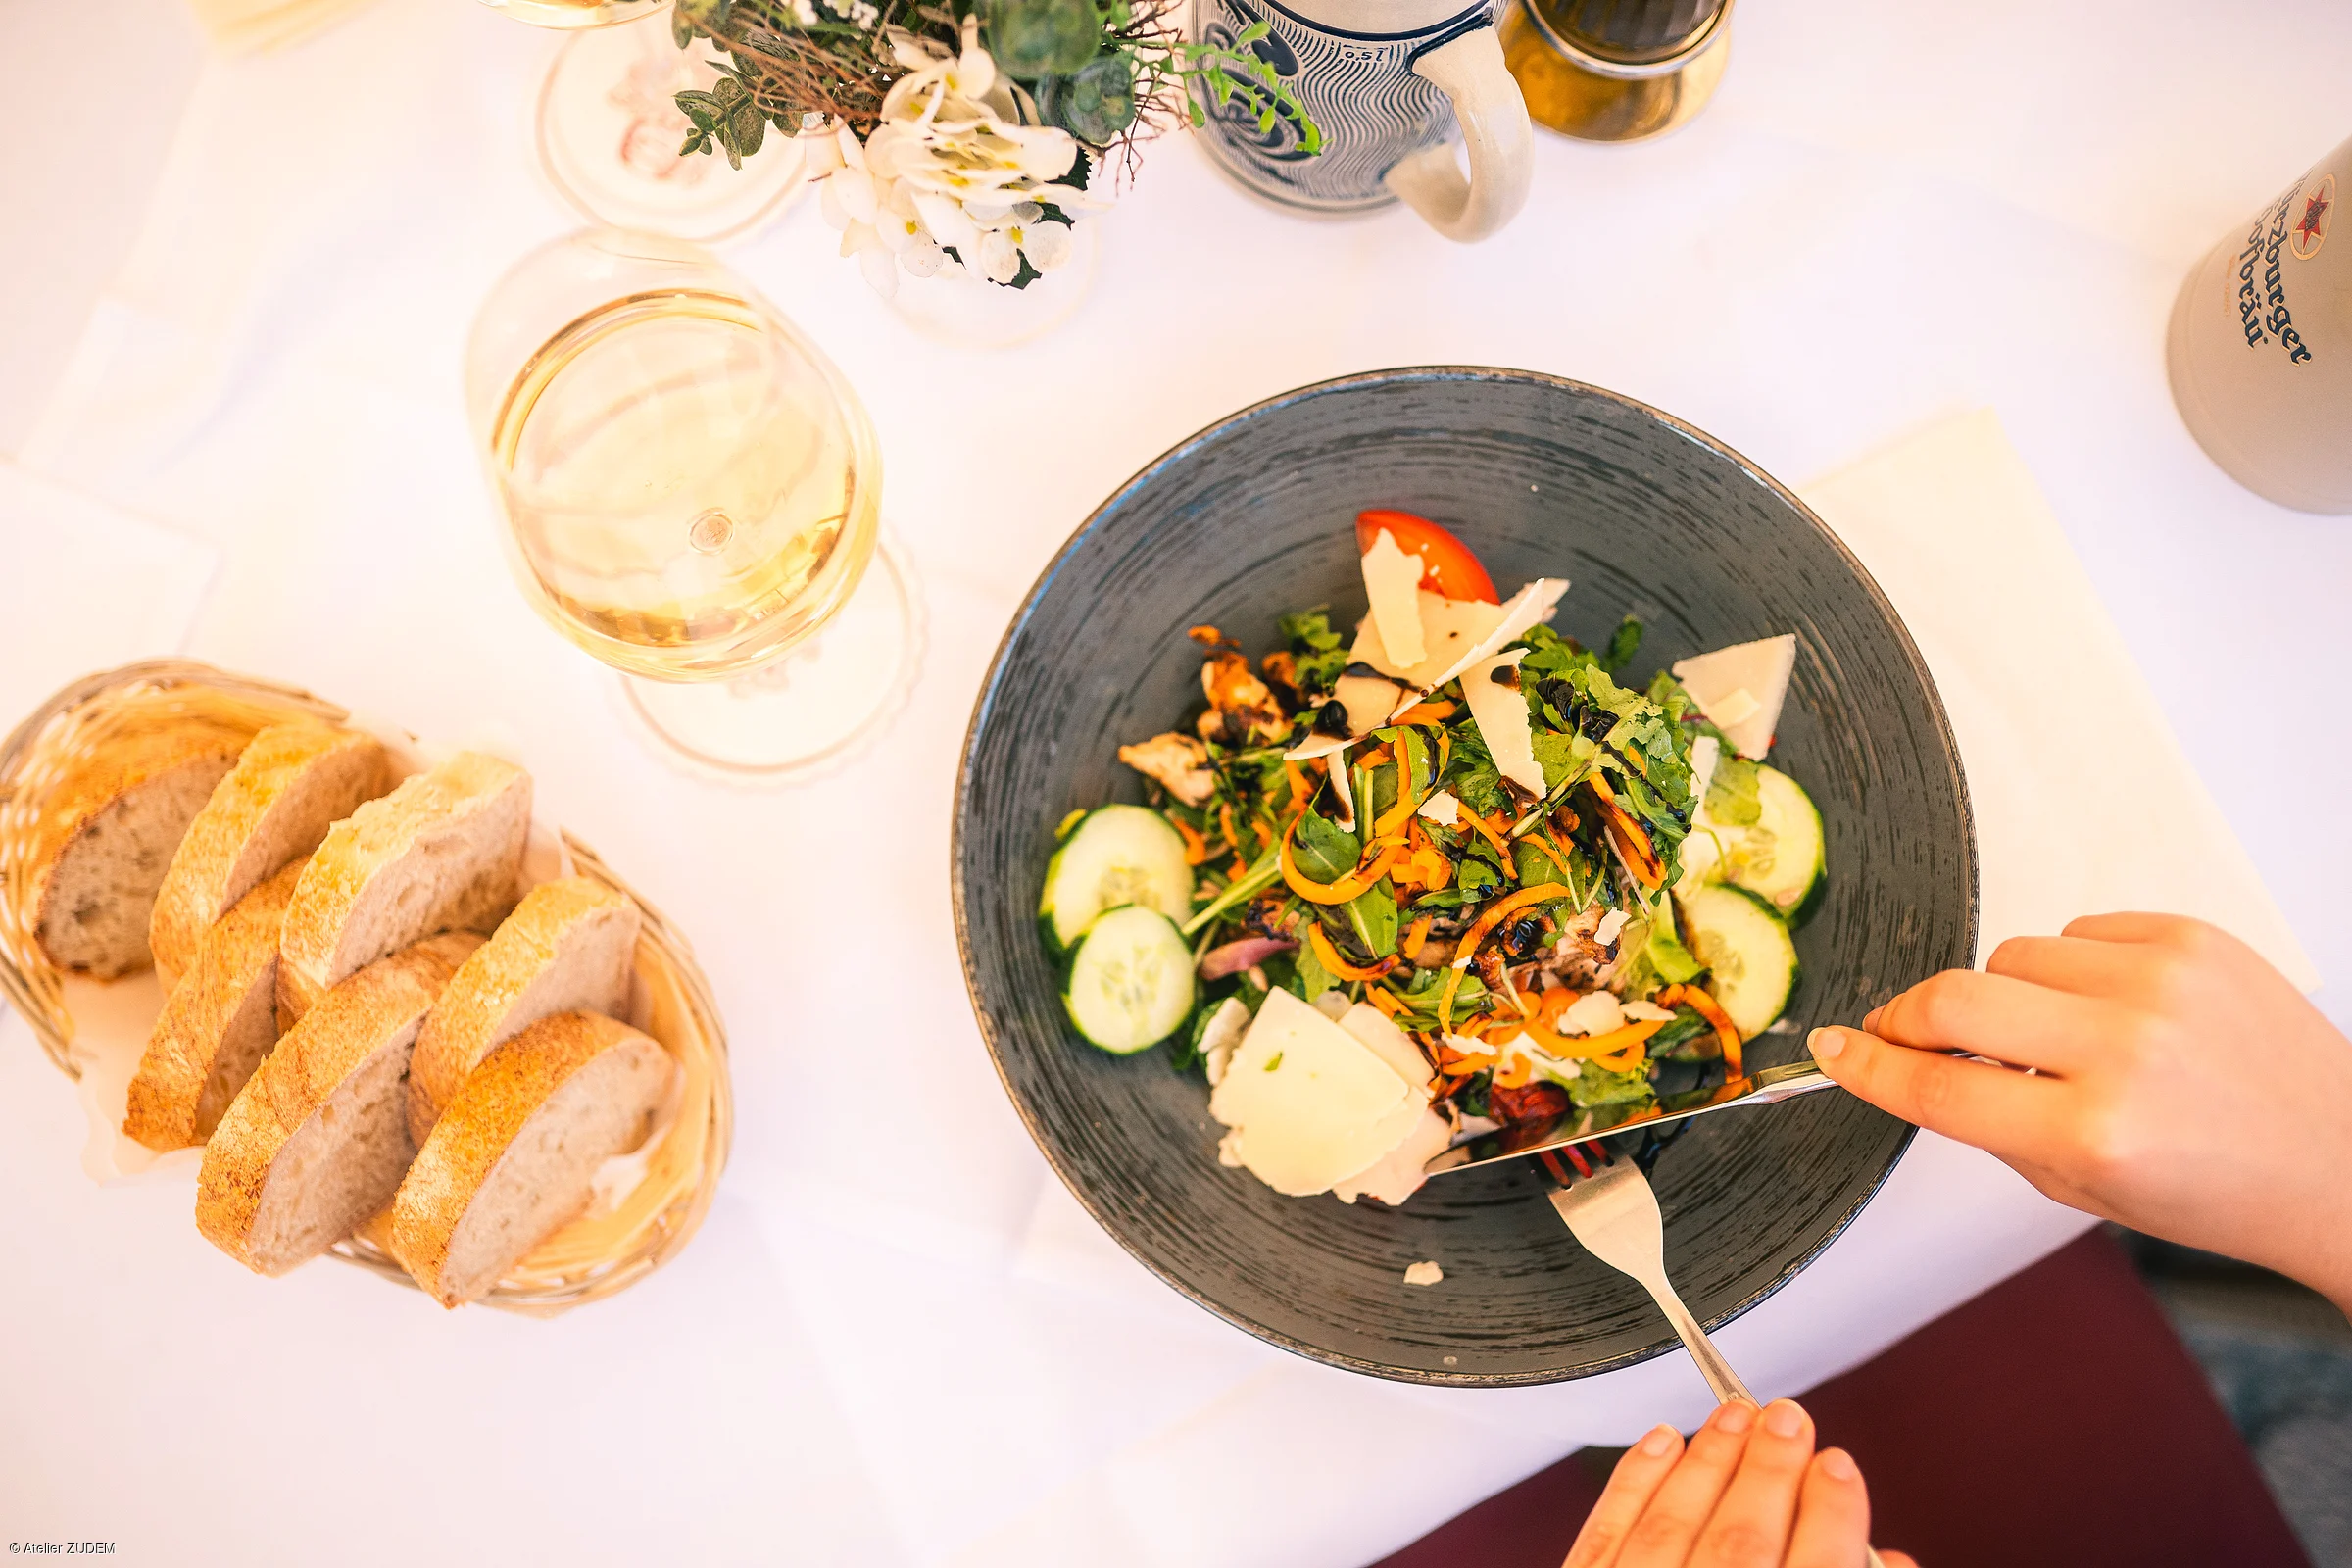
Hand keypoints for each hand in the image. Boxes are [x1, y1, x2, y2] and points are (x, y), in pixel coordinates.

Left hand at [1563, 1398, 1912, 1567]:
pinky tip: (1660, 1441)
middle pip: (1742, 1542)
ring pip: (1674, 1529)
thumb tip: (1892, 1557)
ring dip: (1709, 1462)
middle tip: (1789, 1417)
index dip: (1835, 1513)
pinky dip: (1634, 1483)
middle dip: (1770, 1469)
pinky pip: (1606, 1538)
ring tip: (1736, 1416)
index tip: (1840, 1465)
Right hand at [1810, 914, 2351, 1314]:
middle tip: (1900, 1030)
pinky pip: (2079, 930)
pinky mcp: (2191, 938)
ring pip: (2011, 954)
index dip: (1866, 1065)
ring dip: (2011, 994)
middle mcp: (2126, 1051)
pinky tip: (2115, 1009)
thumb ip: (1989, 1122)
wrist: (2340, 1159)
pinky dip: (2075, 968)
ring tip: (2059, 1036)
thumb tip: (1905, 1059)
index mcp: (2094, 1133)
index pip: (1936, 1086)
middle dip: (1907, 1016)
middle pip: (1953, 998)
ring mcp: (2162, 985)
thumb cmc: (2219, 1186)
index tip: (1833, 1049)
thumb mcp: (2082, 1186)